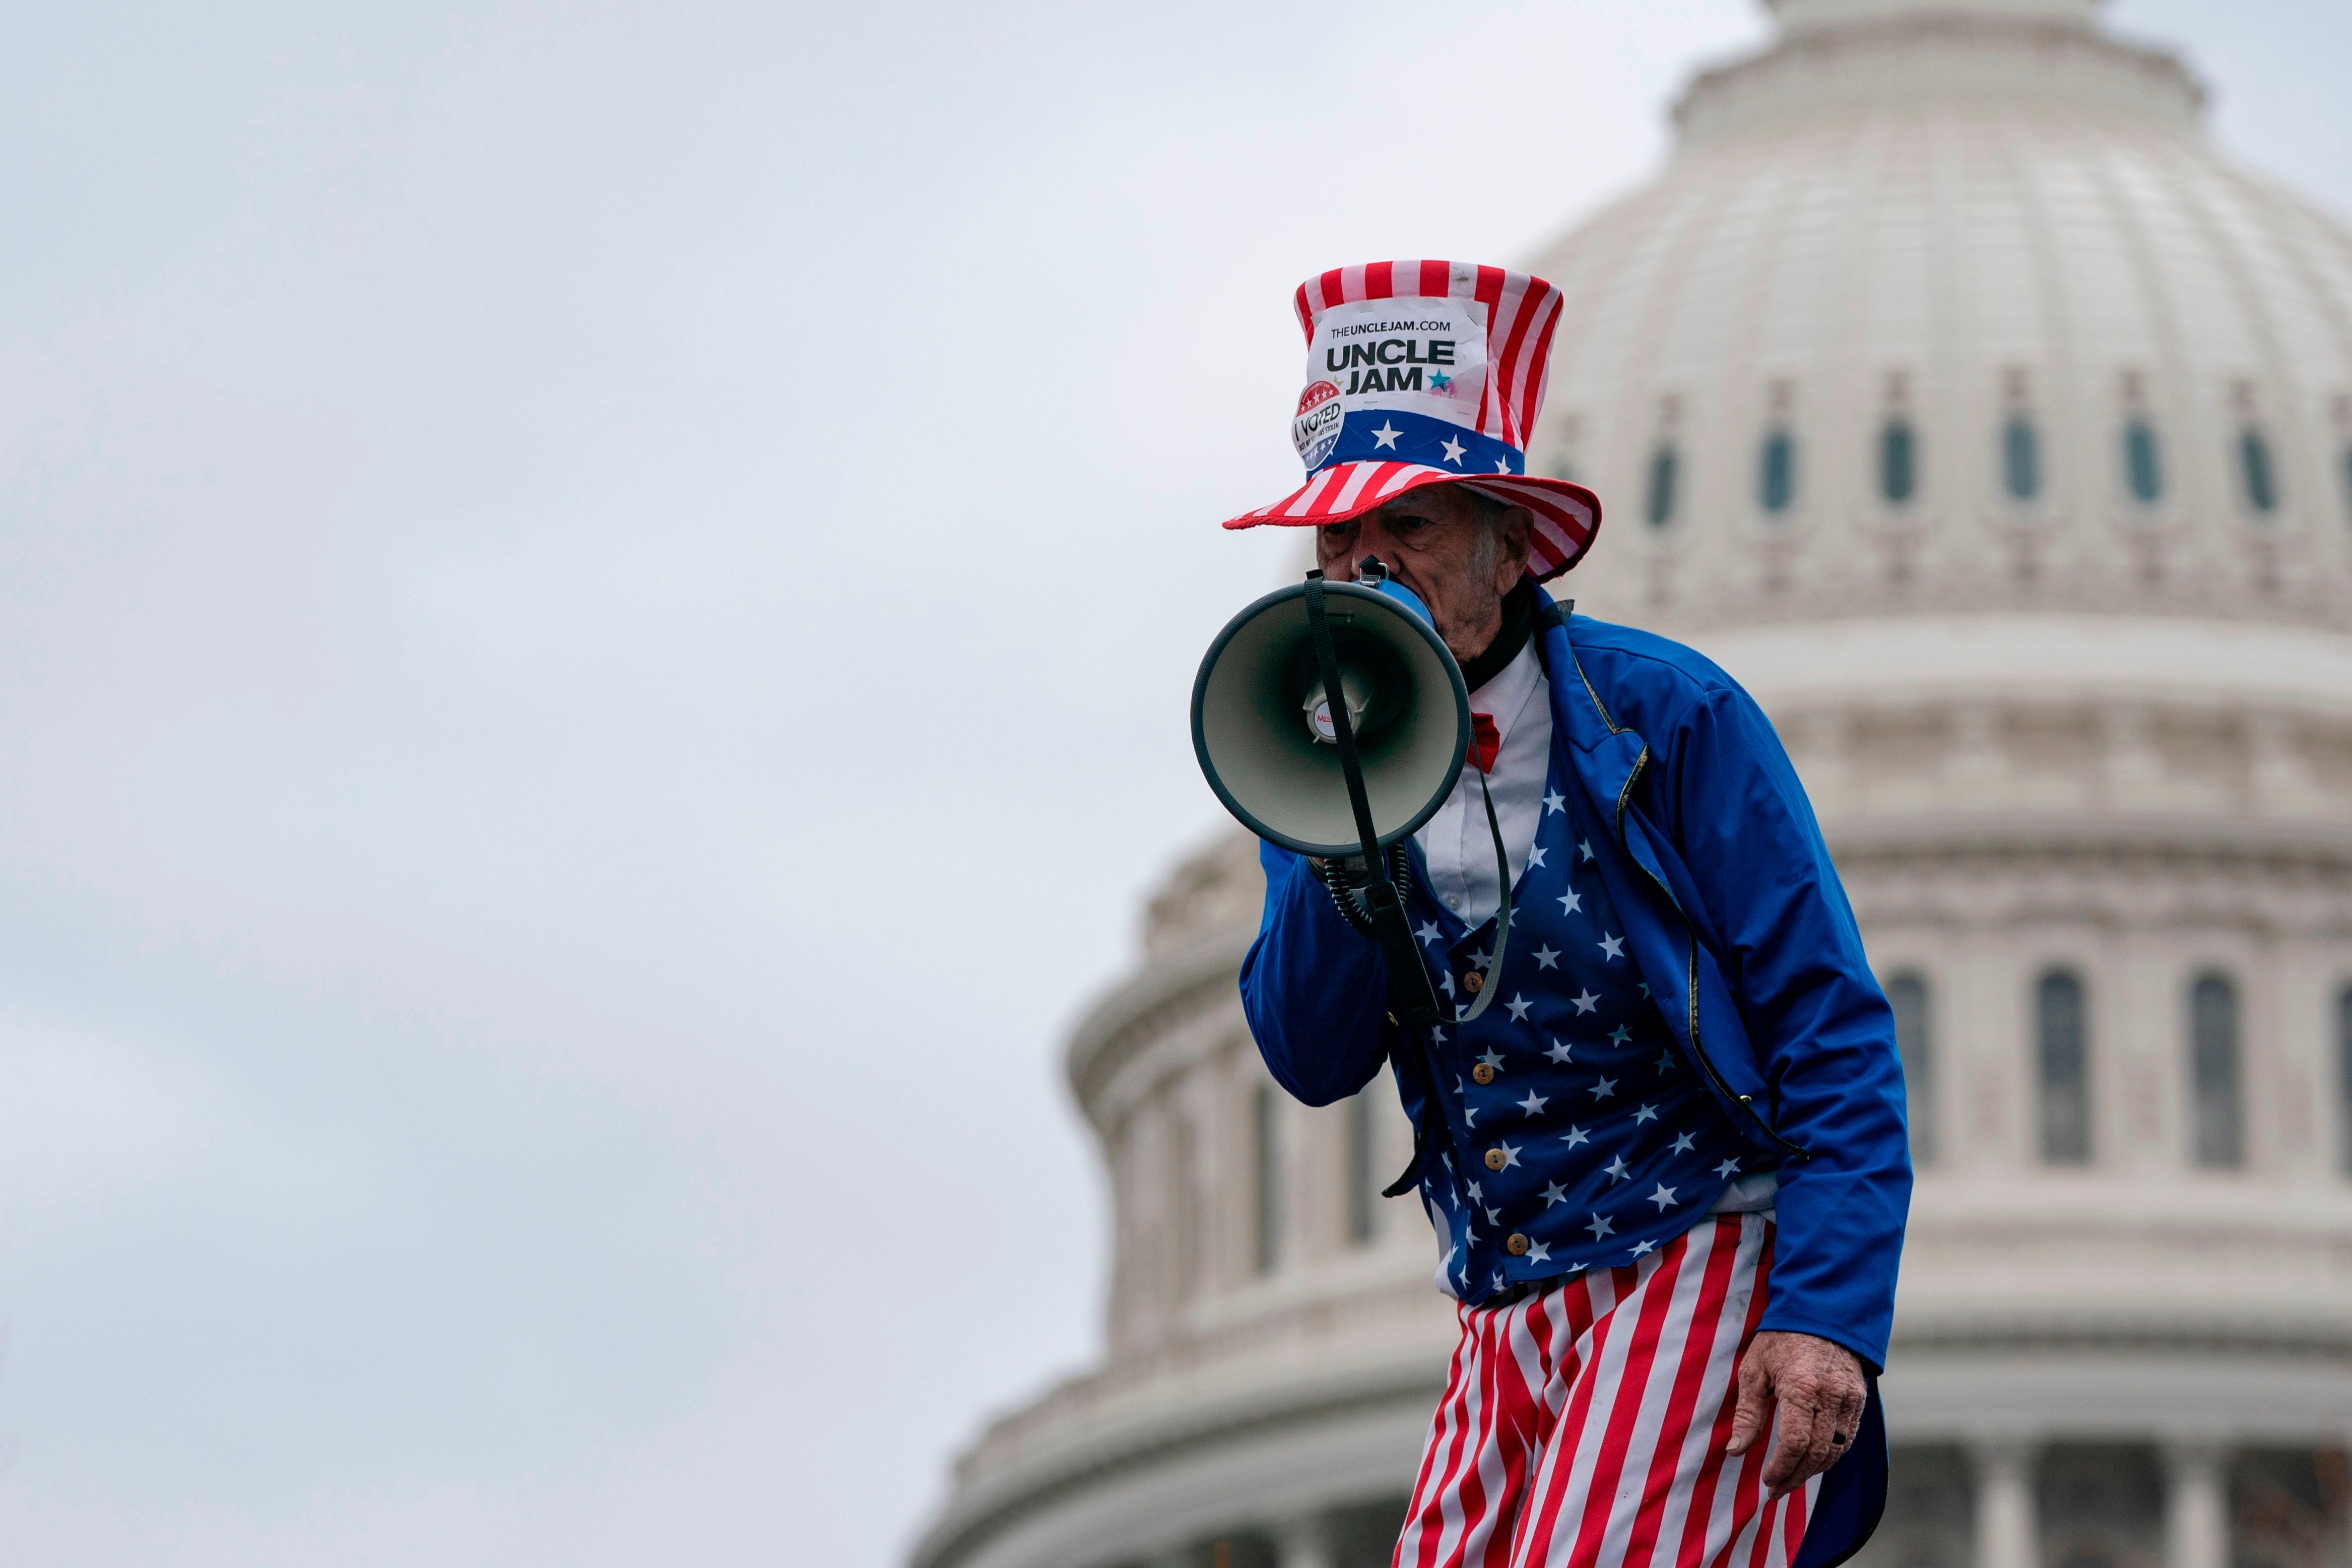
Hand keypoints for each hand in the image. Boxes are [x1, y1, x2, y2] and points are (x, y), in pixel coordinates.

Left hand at [1725, 1331, 1865, 1498]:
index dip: (1781, 1467)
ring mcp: (1850, 1399)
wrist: (1820, 1312)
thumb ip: (1747, 1413)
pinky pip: (1848, 1438)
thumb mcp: (1753, 1369)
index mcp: (1801, 1387)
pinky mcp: (1860, 1400)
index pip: (1794, 1443)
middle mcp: (1831, 1396)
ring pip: (1836, 1451)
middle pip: (1818, 1453)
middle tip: (1775, 1489)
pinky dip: (1830, 1455)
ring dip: (1813, 1471)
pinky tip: (1811, 1462)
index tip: (1766, 1480)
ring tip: (1790, 1480)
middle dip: (1796, 1477)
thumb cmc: (1780, 1339)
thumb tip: (1735, 1451)